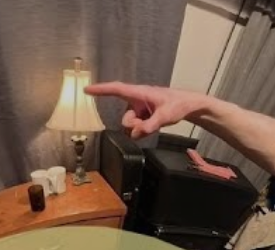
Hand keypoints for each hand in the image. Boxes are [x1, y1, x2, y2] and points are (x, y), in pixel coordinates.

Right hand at [85, 81, 207, 138]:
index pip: (117, 90)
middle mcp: (136, 100)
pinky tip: (154, 125)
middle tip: (149, 126)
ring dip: (140, 129)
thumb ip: (151, 125)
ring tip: (156, 123)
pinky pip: (136, 129)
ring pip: (130, 126)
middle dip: (134, 127)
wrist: (187, 105)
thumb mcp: (166, 115)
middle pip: (125, 119)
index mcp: (139, 93)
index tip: (86, 89)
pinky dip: (143, 131)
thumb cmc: (178, 104)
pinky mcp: (141, 117)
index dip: (101, 90)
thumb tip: (135, 133)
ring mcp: (138, 110)